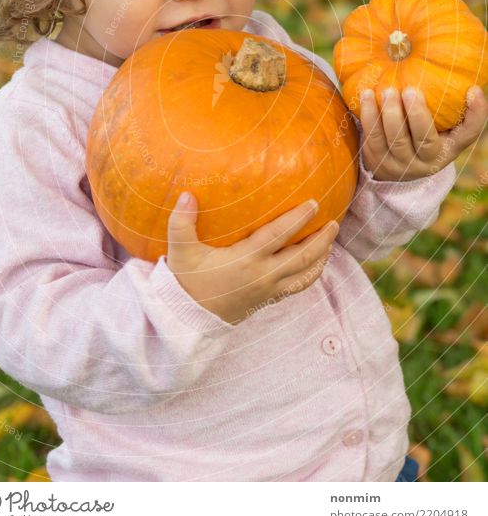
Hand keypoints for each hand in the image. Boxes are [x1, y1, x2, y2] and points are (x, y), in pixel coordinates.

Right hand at [166, 194, 338, 324]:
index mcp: (245, 261)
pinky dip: (312, 274)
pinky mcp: (268, 299)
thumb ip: (181, 222)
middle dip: (321, 239)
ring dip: (321, 256)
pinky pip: (298, 287)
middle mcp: (262, 276)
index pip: (279, 236)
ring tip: (330, 240)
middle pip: (303, 257)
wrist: (188, 320)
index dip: (298, 219)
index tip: (314, 203)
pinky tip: (315, 262)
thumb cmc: (186, 281)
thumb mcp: (180, 251)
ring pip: (305, 275)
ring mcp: (268, 290)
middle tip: (334, 222)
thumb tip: (187, 194)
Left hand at [360, 85, 487, 180]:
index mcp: (447, 150)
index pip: (468, 134)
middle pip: (424, 139)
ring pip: (395, 140)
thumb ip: (454, 111)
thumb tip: (471, 86)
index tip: (473, 90)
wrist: (396, 166)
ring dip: (389, 113)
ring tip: (386, 91)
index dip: (475, 114)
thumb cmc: (426, 137)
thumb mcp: (444, 130)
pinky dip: (369, 116)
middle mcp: (426, 162)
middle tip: (409, 90)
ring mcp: (400, 165)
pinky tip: (367, 95)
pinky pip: (373, 138)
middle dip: (416, 114)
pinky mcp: (378, 161)